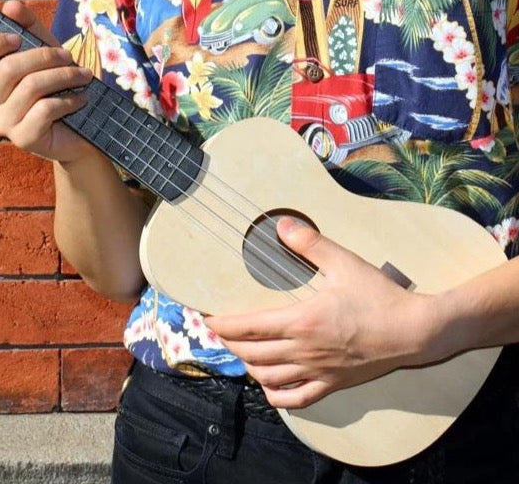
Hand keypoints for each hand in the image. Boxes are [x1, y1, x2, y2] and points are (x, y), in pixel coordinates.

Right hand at [0, 0, 92, 162]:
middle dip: (45, 57)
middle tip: (69, 57)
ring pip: (31, 87)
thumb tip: (11, 5)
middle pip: (8, 68)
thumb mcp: (45, 52)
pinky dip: (68, 100)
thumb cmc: (58, 89)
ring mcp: (4, 124)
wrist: (80, 132)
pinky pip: (45, 109)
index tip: (18, 37)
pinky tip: (80, 98)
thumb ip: (28, 28)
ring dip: (64, 76)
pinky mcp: (24, 139)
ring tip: (83, 76)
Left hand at [205, 218, 440, 408]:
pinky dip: (278, 396)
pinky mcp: (334, 384)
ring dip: (249, 367)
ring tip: (241, 354)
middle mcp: (304, 350)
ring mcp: (318, 371)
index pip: (249, 327)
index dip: (223, 324)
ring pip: (270, 378)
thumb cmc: (379, 297)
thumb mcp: (344, 262)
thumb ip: (310, 243)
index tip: (209, 319)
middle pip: (253, 353)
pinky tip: (270, 387)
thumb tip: (282, 225)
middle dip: (230, 343)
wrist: (415, 331)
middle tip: (220, 332)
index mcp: (302, 321)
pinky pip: (299, 399)